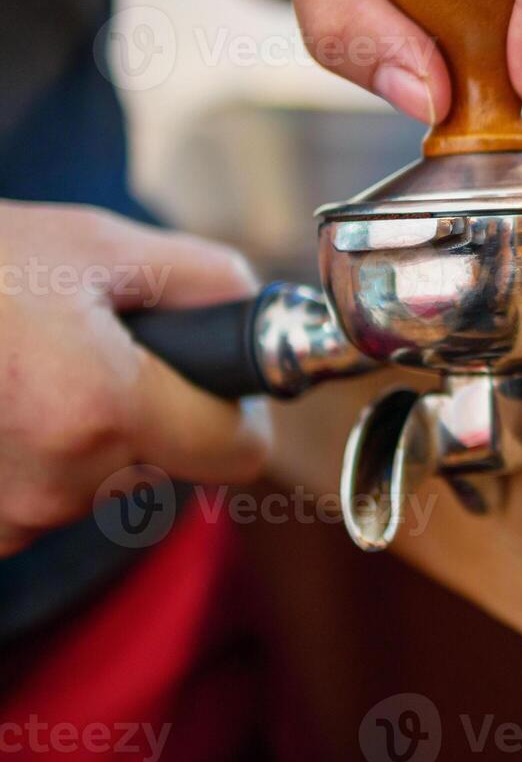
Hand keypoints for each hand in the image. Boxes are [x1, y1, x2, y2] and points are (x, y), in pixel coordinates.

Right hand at [0, 202, 270, 555]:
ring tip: (22, 372)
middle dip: (145, 414)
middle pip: (163, 466)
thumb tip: (256, 311)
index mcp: (103, 407)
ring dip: (79, 438)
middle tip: (87, 353)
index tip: (214, 388)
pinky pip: (35, 499)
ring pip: (95, 486)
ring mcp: (3, 517)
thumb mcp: (94, 244)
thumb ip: (201, 278)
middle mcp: (57, 480)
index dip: (240, 416)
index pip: (240, 454)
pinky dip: (26, 459)